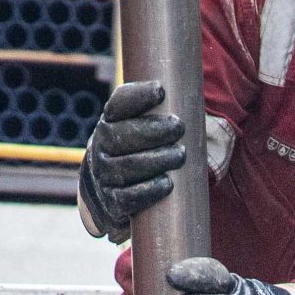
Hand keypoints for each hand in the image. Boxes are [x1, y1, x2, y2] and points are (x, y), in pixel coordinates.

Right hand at [79, 80, 186, 241]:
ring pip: (125, 167)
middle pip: (121, 135)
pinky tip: (167, 184)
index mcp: (108, 123)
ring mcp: (103, 176)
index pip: (117, 105)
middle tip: (179, 127)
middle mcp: (100, 147)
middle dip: (152, 130)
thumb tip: (193, 99)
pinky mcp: (111, 204)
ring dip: (155, 160)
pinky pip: (126, 198)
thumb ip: (157, 116)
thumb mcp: (139, 131)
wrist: (108, 196)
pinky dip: (148, 191)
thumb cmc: (136, 156)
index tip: (161, 90)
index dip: (137, 96)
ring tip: (180, 155)